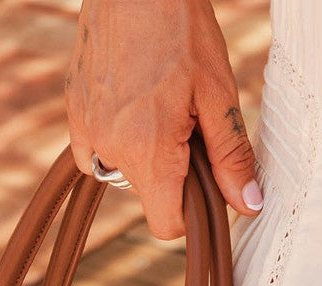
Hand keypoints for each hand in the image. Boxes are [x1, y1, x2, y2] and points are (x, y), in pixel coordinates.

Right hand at [64, 0, 262, 238]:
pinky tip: (131, 102)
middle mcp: (111, 150)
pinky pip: (94, 149)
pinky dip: (115, 137)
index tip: (204, 183)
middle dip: (171, 171)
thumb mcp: (217, 92)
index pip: (166, 224)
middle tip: (186, 120)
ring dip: (143, 152)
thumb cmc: (179, 26)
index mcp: (149, 152)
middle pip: (148, 193)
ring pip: (123, 170)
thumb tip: (248, 205)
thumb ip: (230, 156)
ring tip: (159, 103)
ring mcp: (86, 131)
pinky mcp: (73, 111)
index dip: (190, 213)